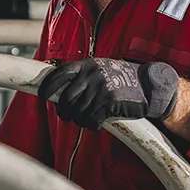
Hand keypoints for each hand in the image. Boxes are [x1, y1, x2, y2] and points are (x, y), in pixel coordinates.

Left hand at [38, 58, 178, 130]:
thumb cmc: (123, 78)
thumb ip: (84, 76)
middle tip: (66, 116)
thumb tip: (61, 89)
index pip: (60, 73)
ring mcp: (100, 89)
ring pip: (77, 112)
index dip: (48, 85)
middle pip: (66, 99)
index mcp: (87, 65)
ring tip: (86, 119)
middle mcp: (91, 76)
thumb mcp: (102, 68)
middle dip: (63, 111)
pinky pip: (90, 119)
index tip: (41, 94)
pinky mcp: (108, 103)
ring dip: (79, 120)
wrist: (149, 85)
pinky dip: (91, 125)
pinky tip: (96, 124)